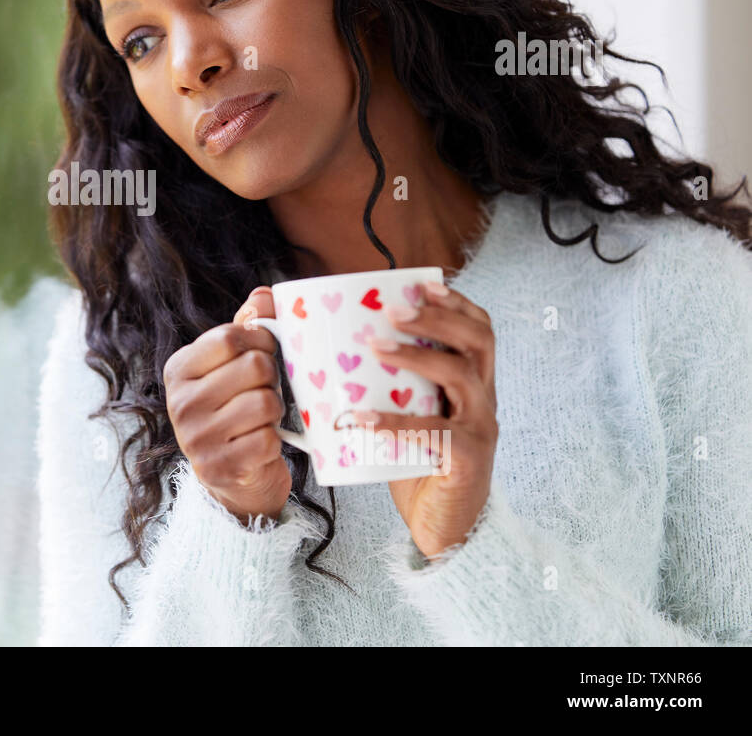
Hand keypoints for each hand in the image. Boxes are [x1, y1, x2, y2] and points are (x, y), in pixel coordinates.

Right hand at [163, 287, 292, 524]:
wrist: (233, 480)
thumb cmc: (234, 410)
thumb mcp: (231, 366)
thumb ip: (245, 327)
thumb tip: (264, 294)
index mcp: (179, 370)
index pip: (228, 337)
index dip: (261, 338)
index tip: (267, 350)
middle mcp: (181, 403)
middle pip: (254, 367)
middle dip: (272, 376)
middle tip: (267, 388)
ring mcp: (198, 438)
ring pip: (266, 403)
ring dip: (275, 410)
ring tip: (264, 417)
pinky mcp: (221, 468)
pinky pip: (269, 439)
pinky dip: (275, 442)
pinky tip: (262, 444)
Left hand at [356, 280, 498, 560]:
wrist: (445, 529)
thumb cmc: (420, 466)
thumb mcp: (410, 415)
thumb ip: (388, 388)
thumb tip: (328, 356)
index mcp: (474, 384)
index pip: (481, 330)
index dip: (458, 303)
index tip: (425, 285)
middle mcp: (484, 400)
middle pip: (478, 341)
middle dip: (437, 318)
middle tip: (392, 310)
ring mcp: (481, 429)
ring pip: (463, 376)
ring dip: (418, 355)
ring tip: (376, 346)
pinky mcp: (467, 461)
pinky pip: (436, 434)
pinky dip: (396, 422)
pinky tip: (362, 417)